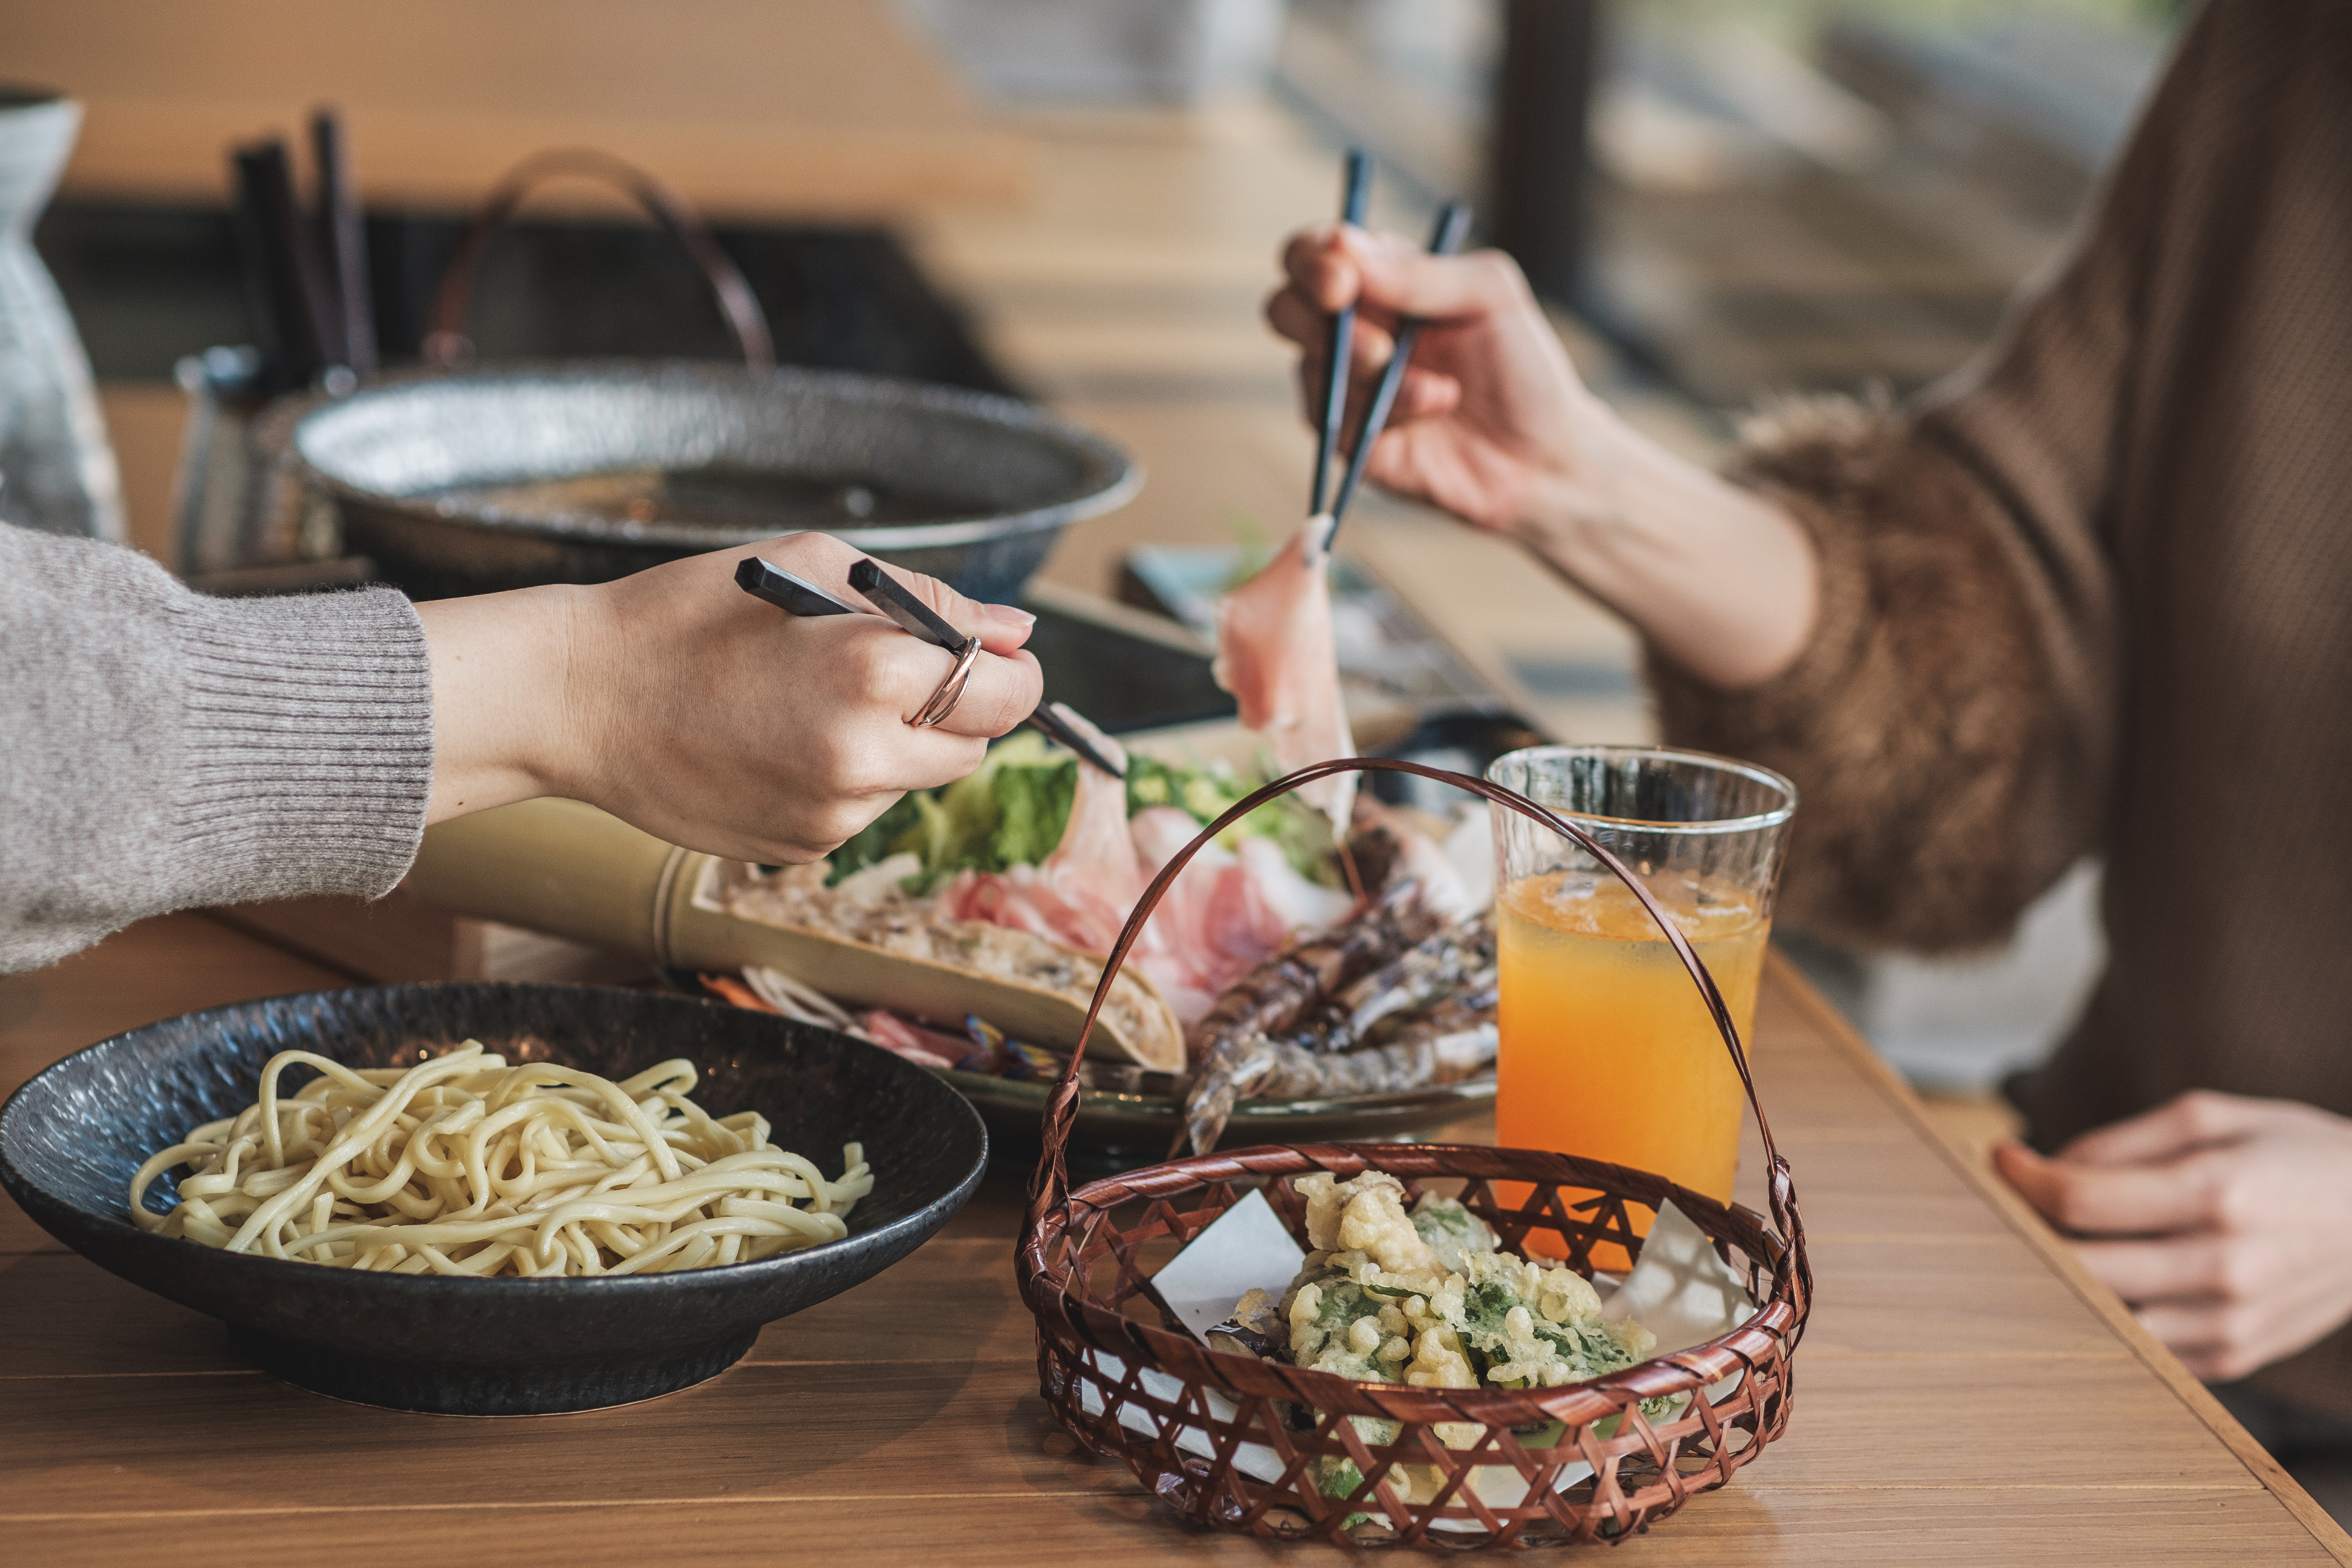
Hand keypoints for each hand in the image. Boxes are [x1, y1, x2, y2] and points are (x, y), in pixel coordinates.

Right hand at [416, 531, 1042, 862]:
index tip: (987, 657)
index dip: (1008, 672)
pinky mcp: (799, 849)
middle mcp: (863, 759)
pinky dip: (844, 778)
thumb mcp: (816, 566)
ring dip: (894, 744)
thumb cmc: (691, 612)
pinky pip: (860, 810)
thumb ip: (930, 603)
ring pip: (916, 783)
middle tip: (885, 671)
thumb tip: (1016, 633)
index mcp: (873, 676)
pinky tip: (777, 741)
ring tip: (805, 701)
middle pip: (974, 747)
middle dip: (953, 710)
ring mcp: (831, 815)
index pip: (1008, 695)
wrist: (577, 698)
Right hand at [1266, 223, 1596, 537]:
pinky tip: (1434, 410)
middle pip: (1284, 307)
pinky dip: (1387, 412)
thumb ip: (1422, 273)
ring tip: (1440, 391)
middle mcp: (1354, 327)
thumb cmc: (1523, 368)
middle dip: (1318, 322)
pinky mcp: (1347, 436)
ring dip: (1374, 376)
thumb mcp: (1490, 296)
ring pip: (1312, 366)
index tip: (1341, 281)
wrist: (1540, 458)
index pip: (1316, 253)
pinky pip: (1333, 418)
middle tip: (1378, 347)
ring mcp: (1345, 385)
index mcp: (1383, 278)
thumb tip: (1344, 248)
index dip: (1313, 261)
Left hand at [1995, 1092, 2351, 1381]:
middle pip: (2079, 1267)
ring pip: (2102, 1318)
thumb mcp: (2213, 1116)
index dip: (2022, 1178)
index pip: (2080, 1200)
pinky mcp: (2235, 1358)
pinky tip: (2100, 1281)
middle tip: (2003, 1208)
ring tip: (2043, 1244)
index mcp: (2217, 1194)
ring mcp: (2231, 1323)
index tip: (2000, 1157)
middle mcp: (2225, 1267)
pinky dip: (2108, 1316)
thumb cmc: (2293, 1155)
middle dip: (2023, 1235)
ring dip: (2059, 1284)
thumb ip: (2120, 1142)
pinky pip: (2142, 1348)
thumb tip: (2043, 1166)